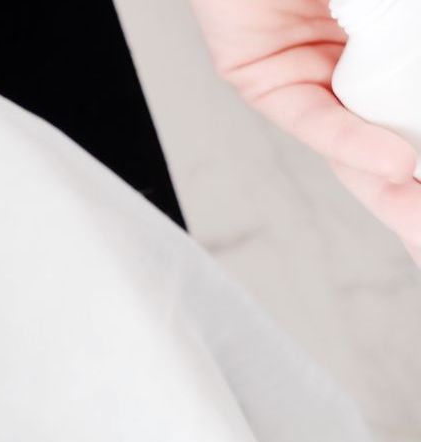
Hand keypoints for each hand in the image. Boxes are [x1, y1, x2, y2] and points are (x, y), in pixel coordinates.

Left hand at [189, 0, 420, 264]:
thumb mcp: (398, 8)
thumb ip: (413, 35)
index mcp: (384, 48)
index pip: (414, 118)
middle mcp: (346, 68)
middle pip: (396, 147)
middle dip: (419, 202)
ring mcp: (305, 73)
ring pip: (357, 150)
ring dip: (401, 193)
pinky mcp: (257, 75)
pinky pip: (314, 118)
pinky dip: (355, 140)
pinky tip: (399, 164)